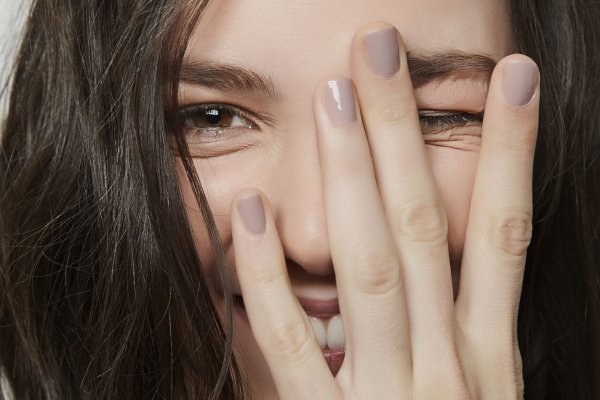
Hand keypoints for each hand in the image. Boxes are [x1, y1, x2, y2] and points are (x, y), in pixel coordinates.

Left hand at [231, 21, 538, 398]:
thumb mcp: (479, 395)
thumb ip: (462, 329)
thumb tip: (450, 254)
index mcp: (489, 357)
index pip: (505, 230)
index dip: (515, 149)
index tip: (515, 77)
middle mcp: (448, 367)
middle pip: (426, 224)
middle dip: (407, 132)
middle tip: (382, 47)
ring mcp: (389, 396)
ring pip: (373, 266)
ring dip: (353, 176)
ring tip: (334, 94)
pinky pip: (290, 344)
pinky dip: (265, 279)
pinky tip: (246, 214)